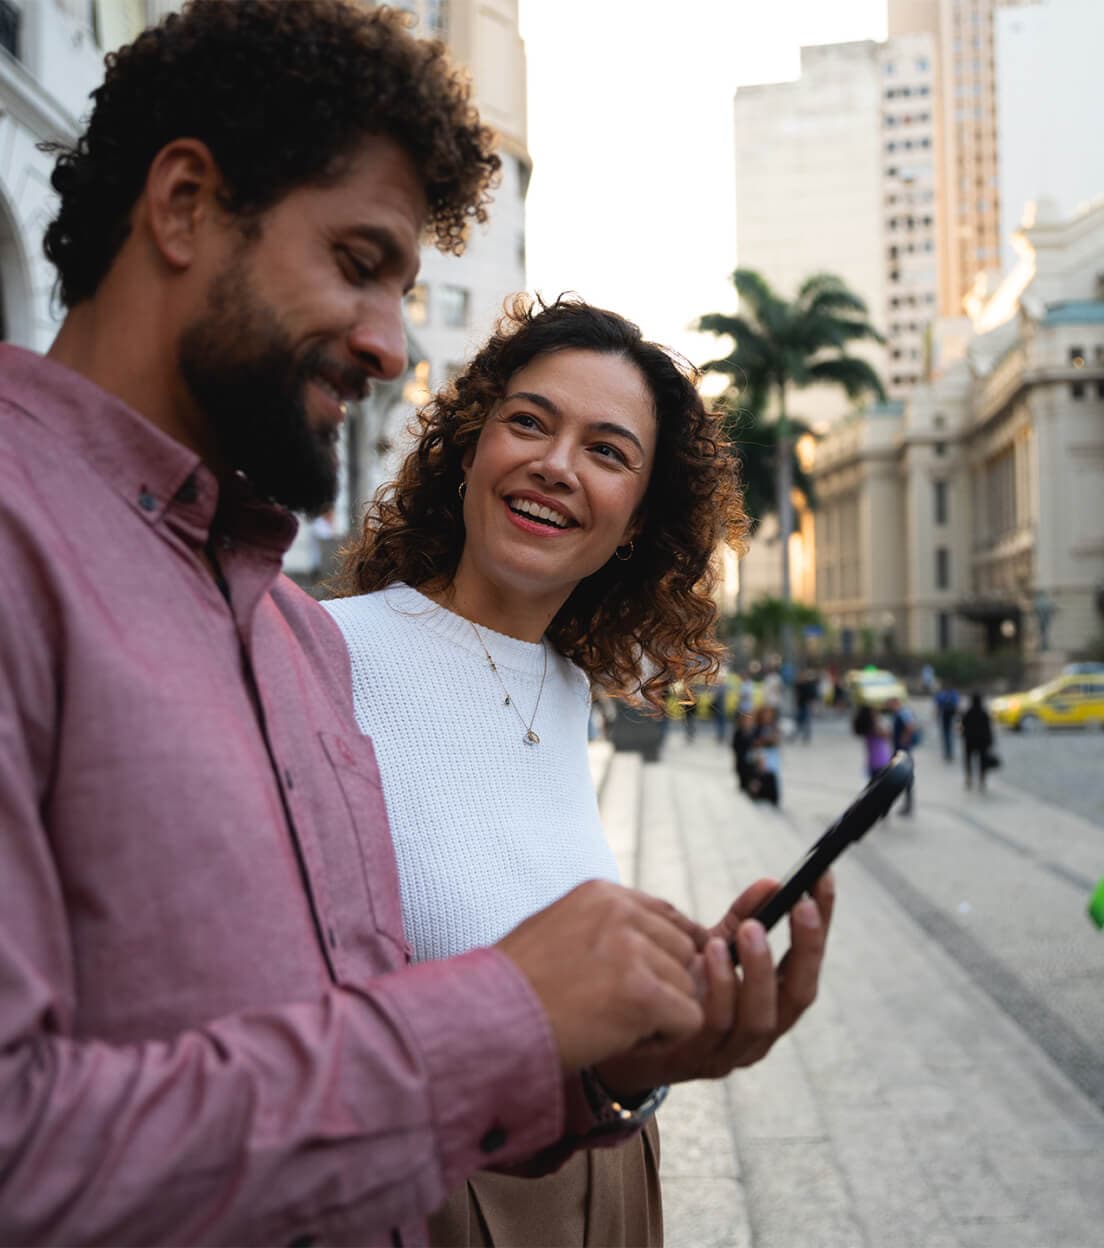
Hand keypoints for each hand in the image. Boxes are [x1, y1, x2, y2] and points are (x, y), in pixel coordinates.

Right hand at [496, 880, 707, 1071]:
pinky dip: (663, 1039)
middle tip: (619, 1009)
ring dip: (660, 1014)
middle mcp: (619, 912)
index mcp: (600, 893)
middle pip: (683, 950)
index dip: (665, 954)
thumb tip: (658, 942)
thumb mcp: (558, 932)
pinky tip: (623, 1040)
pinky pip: (688, 1019)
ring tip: (612, 1024)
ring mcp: (632, 950)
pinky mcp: (642, 993)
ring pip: (687, 987)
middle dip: (663, 984)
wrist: (486, 1023)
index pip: (666, 916)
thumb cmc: (516, 989)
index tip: (644, 983)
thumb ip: (606, 927)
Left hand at [593, 873, 833, 1095]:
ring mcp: (729, 1052)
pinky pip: (716, 1025)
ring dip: (759, 970)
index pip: (808, 967)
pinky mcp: (694, 1057)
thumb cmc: (675, 987)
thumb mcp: (712, 950)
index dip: (821, 926)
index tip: (822, 879)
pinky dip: (720, 986)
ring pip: (761, 1019)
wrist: (623, 1034)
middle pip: (799, 996)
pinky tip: (709, 952)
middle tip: (799, 905)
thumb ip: (741, 921)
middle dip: (805, 949)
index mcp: (770, 1005)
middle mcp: (760, 1033)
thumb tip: (772, 882)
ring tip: (748, 928)